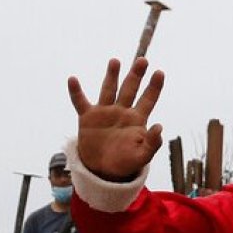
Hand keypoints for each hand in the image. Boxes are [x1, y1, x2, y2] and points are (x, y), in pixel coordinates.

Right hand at [68, 57, 165, 180]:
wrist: (103, 171)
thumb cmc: (126, 162)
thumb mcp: (142, 156)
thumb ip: (152, 143)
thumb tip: (159, 127)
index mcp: (137, 119)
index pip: (148, 99)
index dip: (154, 87)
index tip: (159, 73)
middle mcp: (122, 111)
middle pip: (130, 89)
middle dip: (136, 75)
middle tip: (143, 61)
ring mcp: (104, 112)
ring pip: (108, 90)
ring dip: (111, 76)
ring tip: (115, 61)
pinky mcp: (87, 118)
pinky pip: (80, 102)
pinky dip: (76, 92)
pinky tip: (72, 80)